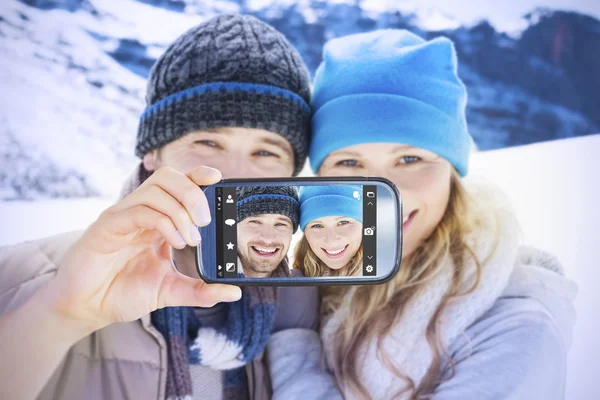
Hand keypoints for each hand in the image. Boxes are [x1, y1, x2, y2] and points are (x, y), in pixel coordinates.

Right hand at [41, 166, 240, 337]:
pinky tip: (174, 242)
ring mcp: (124, 216)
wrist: (88, 308)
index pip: (179, 184)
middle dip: (193, 193)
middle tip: (205, 222)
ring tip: (190, 238)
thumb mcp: (171, 291)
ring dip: (180, 210)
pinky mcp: (108, 226)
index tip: (218, 177)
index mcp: (158, 219)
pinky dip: (163, 222)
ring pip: (155, 189)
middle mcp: (141, 211)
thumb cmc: (124, 292)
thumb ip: (201, 291)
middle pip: (169, 178)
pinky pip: (138, 210)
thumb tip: (233, 292)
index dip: (198, 175)